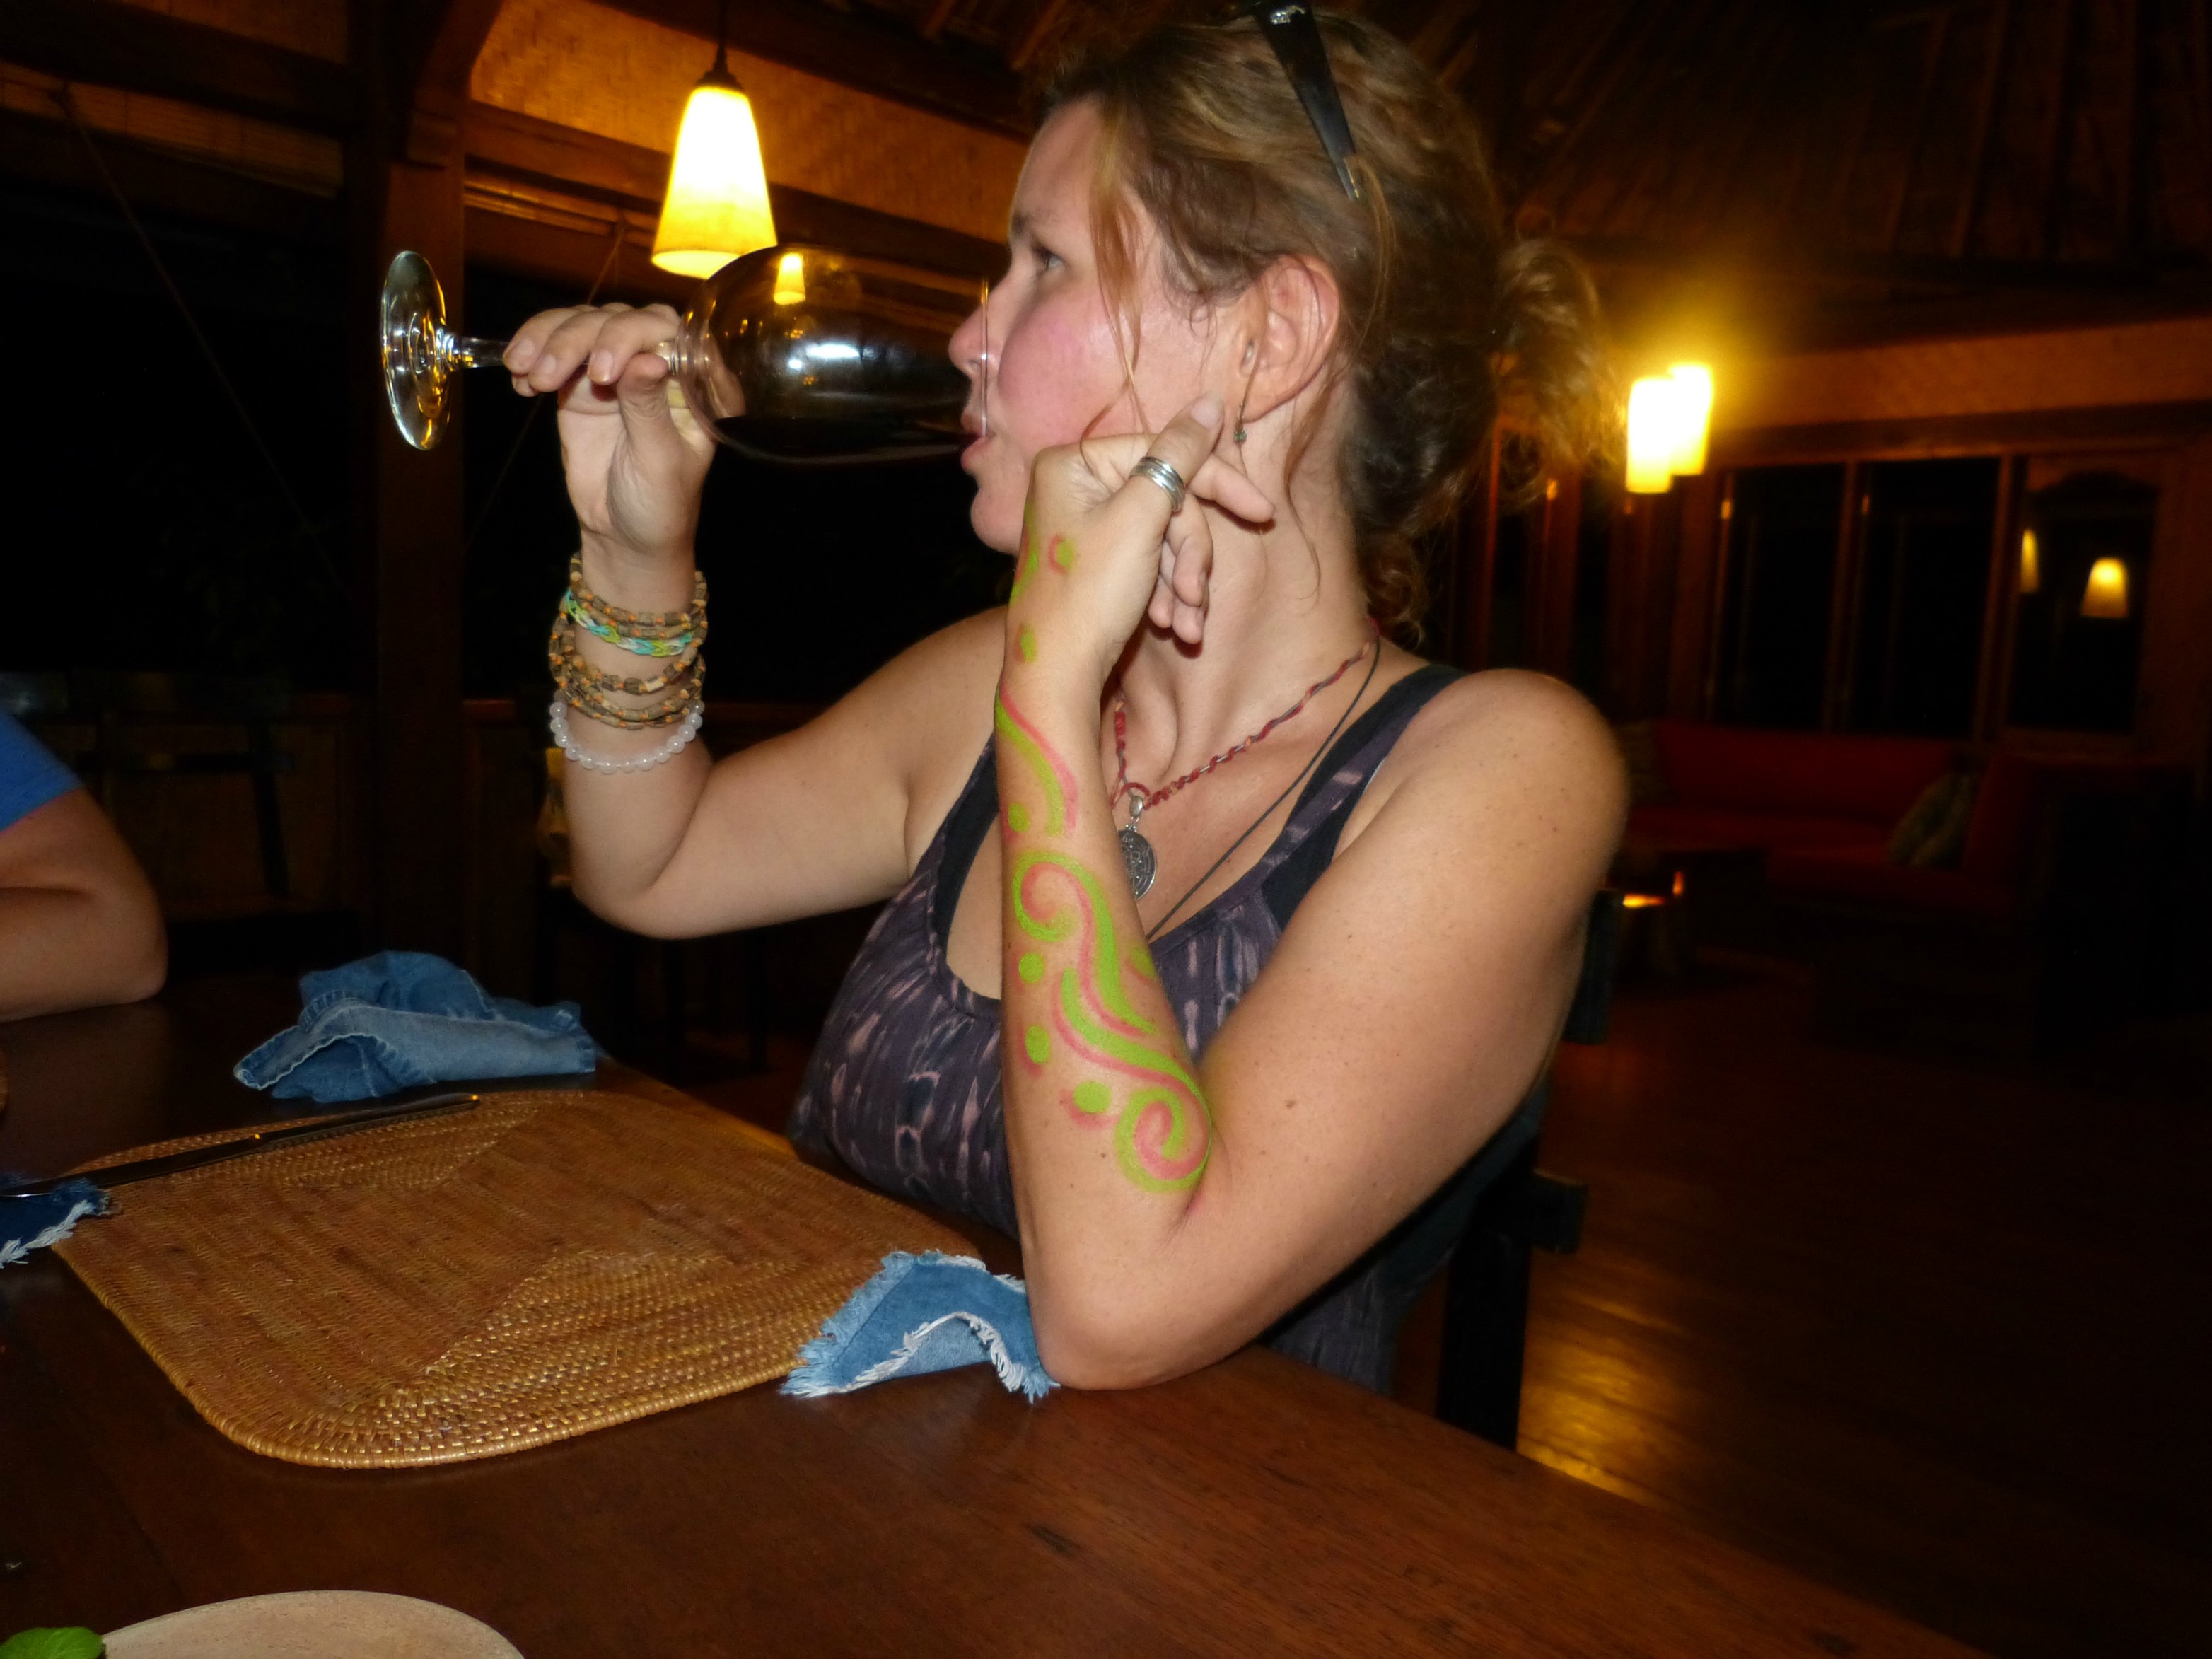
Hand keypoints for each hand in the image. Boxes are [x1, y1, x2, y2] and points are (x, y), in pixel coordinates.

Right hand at [504, 304, 713, 571]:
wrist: (624, 537)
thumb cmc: (660, 504)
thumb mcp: (659, 461)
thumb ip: (649, 408)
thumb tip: (647, 359)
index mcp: (696, 381)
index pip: (666, 330)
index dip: (629, 336)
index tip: (601, 373)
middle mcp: (658, 364)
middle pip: (616, 320)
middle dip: (576, 339)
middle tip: (546, 377)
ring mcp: (617, 370)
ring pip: (581, 326)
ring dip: (546, 341)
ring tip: (524, 373)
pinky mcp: (580, 384)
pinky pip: (554, 352)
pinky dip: (531, 355)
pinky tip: (520, 381)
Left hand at [1012, 398, 1274, 689]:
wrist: (1058, 675)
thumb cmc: (1090, 593)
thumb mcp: (1140, 519)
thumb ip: (1178, 456)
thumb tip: (1212, 401)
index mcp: (1076, 463)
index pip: (1165, 454)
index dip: (1217, 485)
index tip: (1262, 513)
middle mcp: (1077, 486)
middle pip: (1168, 499)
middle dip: (1190, 554)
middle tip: (1197, 594)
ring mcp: (1087, 525)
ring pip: (1164, 537)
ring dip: (1184, 582)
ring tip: (1185, 624)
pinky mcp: (1100, 561)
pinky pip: (1149, 562)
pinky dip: (1167, 593)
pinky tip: (1172, 626)